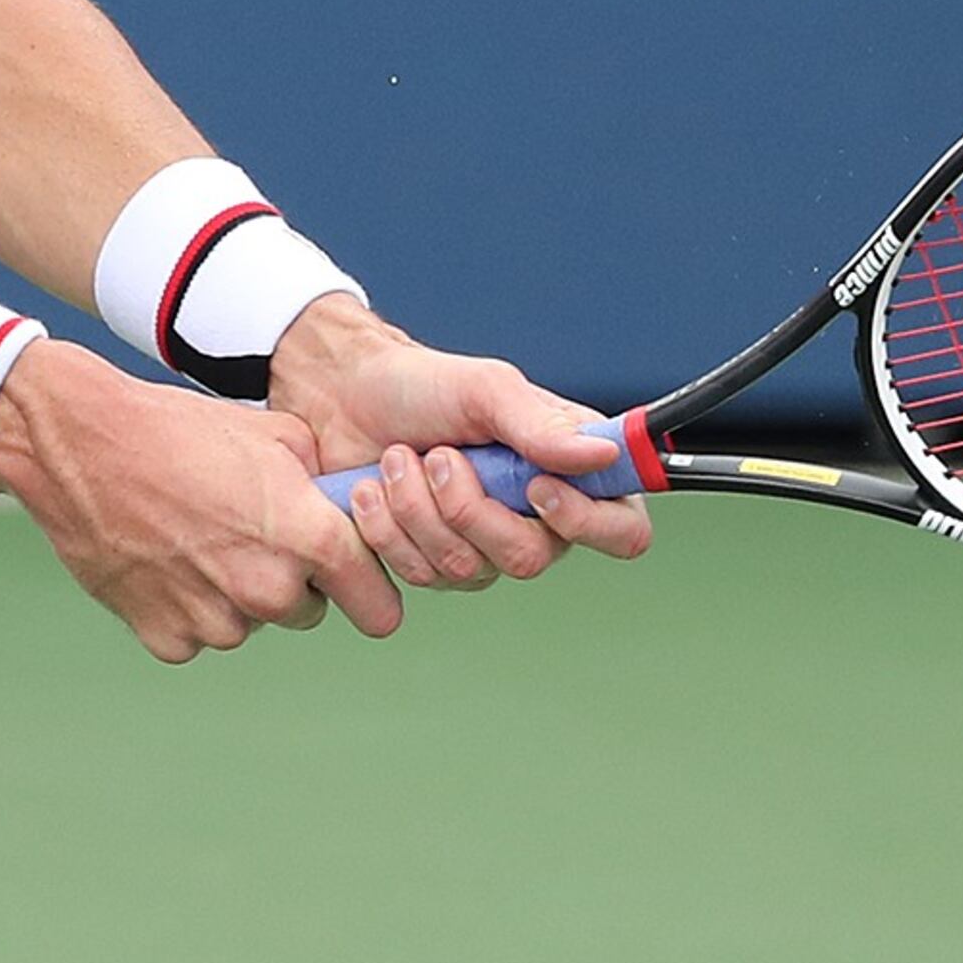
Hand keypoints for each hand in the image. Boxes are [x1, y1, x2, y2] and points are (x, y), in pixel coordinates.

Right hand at [0, 340, 402, 661]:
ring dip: (233, 592)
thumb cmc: (179, 429)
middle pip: (308, 612)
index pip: (379, 610)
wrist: (80, 443)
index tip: (352, 581)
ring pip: (248, 621)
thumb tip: (345, 508)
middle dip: (290, 580)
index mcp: (309, 540)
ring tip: (193, 535)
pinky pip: (196, 633)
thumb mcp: (275, 434)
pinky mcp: (166, 638)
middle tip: (246, 531)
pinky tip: (161, 556)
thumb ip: (323, 484)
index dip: (368, 592)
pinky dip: (184, 605)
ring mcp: (215, 622)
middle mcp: (269, 591)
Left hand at [267, 295, 654, 592]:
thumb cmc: (423, 385)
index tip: (536, 488)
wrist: (342, 396)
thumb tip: (606, 455)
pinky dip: (387, 529)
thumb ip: (543, 426)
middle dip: (469, 508)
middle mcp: (533, 520)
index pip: (620, 530)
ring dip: (419, 510)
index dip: (585, 523)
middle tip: (438, 454)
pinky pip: (417, 577)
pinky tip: (371, 490)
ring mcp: (478, 548)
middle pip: (529, 559)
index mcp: (567, 474)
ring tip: (398, 458)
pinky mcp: (426, 563)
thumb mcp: (487, 390)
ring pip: (466, 570)